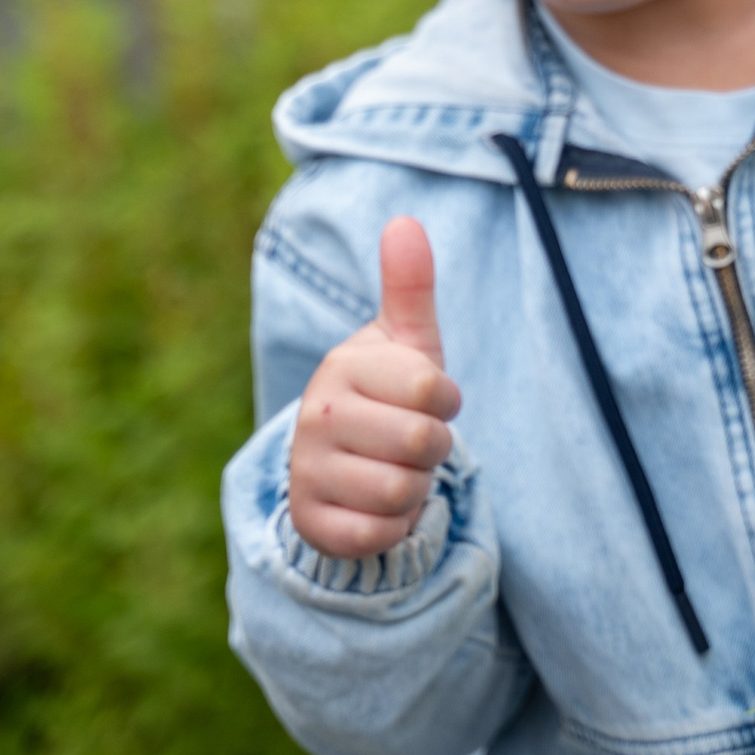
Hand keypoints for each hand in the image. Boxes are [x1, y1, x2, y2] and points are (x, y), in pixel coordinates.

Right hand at [287, 218, 462, 558]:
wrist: (338, 464)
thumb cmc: (387, 394)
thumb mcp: (404, 343)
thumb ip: (409, 286)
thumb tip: (405, 220)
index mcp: (344, 366)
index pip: (430, 390)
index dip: (446, 401)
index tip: (430, 400)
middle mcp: (317, 416)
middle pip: (422, 443)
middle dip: (434, 448)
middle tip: (412, 440)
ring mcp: (308, 470)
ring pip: (403, 491)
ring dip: (415, 487)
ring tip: (394, 469)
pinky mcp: (312, 522)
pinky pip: (381, 534)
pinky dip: (395, 525)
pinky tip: (378, 505)